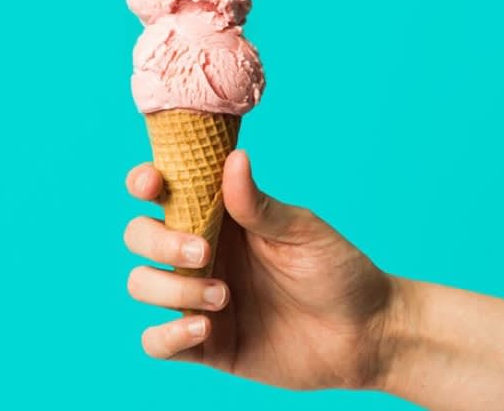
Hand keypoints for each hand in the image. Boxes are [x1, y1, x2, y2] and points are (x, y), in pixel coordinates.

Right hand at [124, 150, 392, 389]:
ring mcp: (197, 298)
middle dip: (159, 241)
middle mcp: (201, 254)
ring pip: (141, 284)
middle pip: (139, 237)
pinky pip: (155, 342)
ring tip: (225, 296)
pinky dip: (166, 334)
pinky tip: (204, 328)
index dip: (143, 183)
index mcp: (219, 218)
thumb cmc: (337, 272)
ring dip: (172, 287)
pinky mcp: (205, 345)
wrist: (365, 335)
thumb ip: (258, 204)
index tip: (153, 185)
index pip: (162, 193)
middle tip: (206, 251)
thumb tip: (234, 158)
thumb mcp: (301, 231)